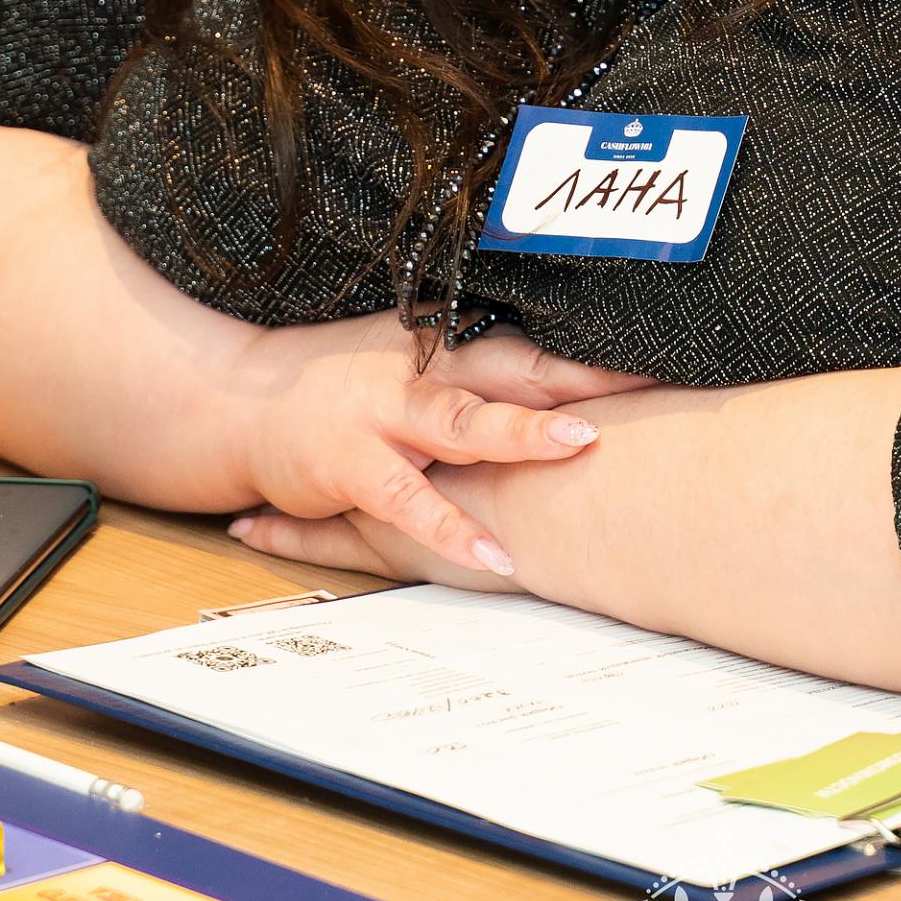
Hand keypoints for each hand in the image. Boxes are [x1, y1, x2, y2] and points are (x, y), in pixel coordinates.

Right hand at [229, 319, 648, 578]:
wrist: (240, 399)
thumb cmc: (337, 380)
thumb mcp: (407, 359)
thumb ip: (475, 370)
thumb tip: (562, 387)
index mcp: (445, 347)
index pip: (532, 347)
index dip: (594, 356)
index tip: (660, 358)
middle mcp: (425, 374)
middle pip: (515, 370)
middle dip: (579, 379)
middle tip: (647, 384)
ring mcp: (388, 418)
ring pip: (466, 422)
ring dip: (522, 432)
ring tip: (579, 444)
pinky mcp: (355, 467)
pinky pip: (412, 499)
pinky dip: (453, 527)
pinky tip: (495, 553)